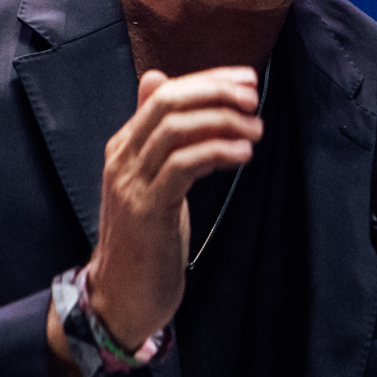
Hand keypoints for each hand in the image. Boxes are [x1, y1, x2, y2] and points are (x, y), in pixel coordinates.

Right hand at [62, 67, 263, 361]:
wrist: (120, 298)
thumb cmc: (145, 240)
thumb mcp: (151, 179)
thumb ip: (156, 134)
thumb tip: (157, 78)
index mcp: (123, 146)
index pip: (164, 93)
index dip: (208, 80)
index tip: (246, 80)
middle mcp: (122, 158)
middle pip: (167, 102)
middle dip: (215, 91)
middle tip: (253, 97)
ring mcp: (131, 183)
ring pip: (175, 129)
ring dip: (222, 121)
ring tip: (256, 129)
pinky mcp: (147, 210)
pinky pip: (183, 166)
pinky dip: (216, 152)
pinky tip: (243, 155)